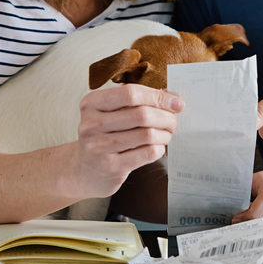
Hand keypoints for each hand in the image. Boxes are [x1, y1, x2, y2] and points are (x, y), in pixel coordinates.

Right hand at [69, 84, 183, 198]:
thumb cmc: (106, 135)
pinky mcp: (110, 167)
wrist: (86, 170)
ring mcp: (98, 147)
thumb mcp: (112, 113)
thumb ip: (136, 103)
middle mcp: (91, 124)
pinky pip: (146, 153)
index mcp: (91, 103)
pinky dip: (159, 148)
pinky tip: (158, 147)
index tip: (176, 103)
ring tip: (166, 134)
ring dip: (164, 134)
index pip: (130, 93)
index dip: (158, 97)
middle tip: (173, 121)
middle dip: (165, 117)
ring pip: (146, 134)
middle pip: (141, 114)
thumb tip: (173, 99)